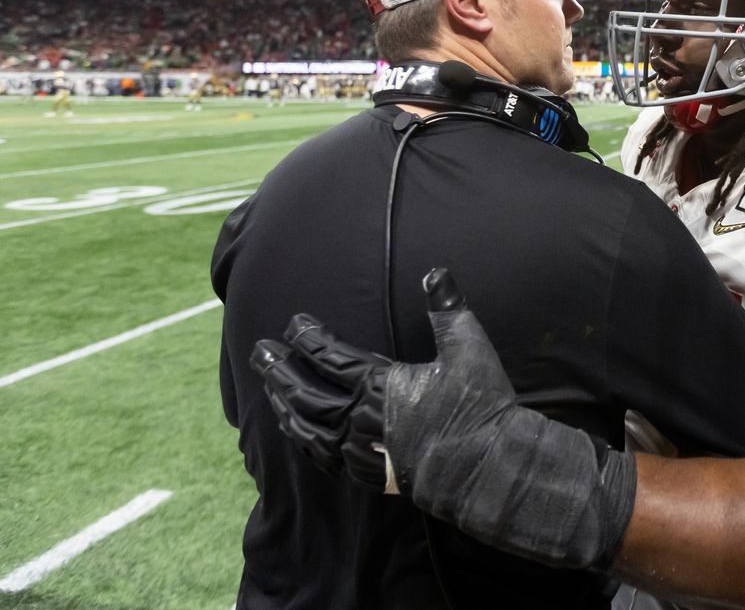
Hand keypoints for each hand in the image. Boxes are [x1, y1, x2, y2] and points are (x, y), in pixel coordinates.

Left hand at [250, 267, 635, 568]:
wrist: (485, 465)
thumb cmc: (478, 405)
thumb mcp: (468, 347)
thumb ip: (447, 308)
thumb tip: (435, 271)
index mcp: (381, 384)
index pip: (330, 357)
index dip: (308, 338)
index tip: (294, 323)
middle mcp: (362, 416)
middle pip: (307, 392)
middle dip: (281, 370)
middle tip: (260, 353)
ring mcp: (361, 448)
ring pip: (308, 427)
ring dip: (285, 406)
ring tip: (270, 389)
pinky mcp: (368, 472)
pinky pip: (322, 456)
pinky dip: (304, 441)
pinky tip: (296, 432)